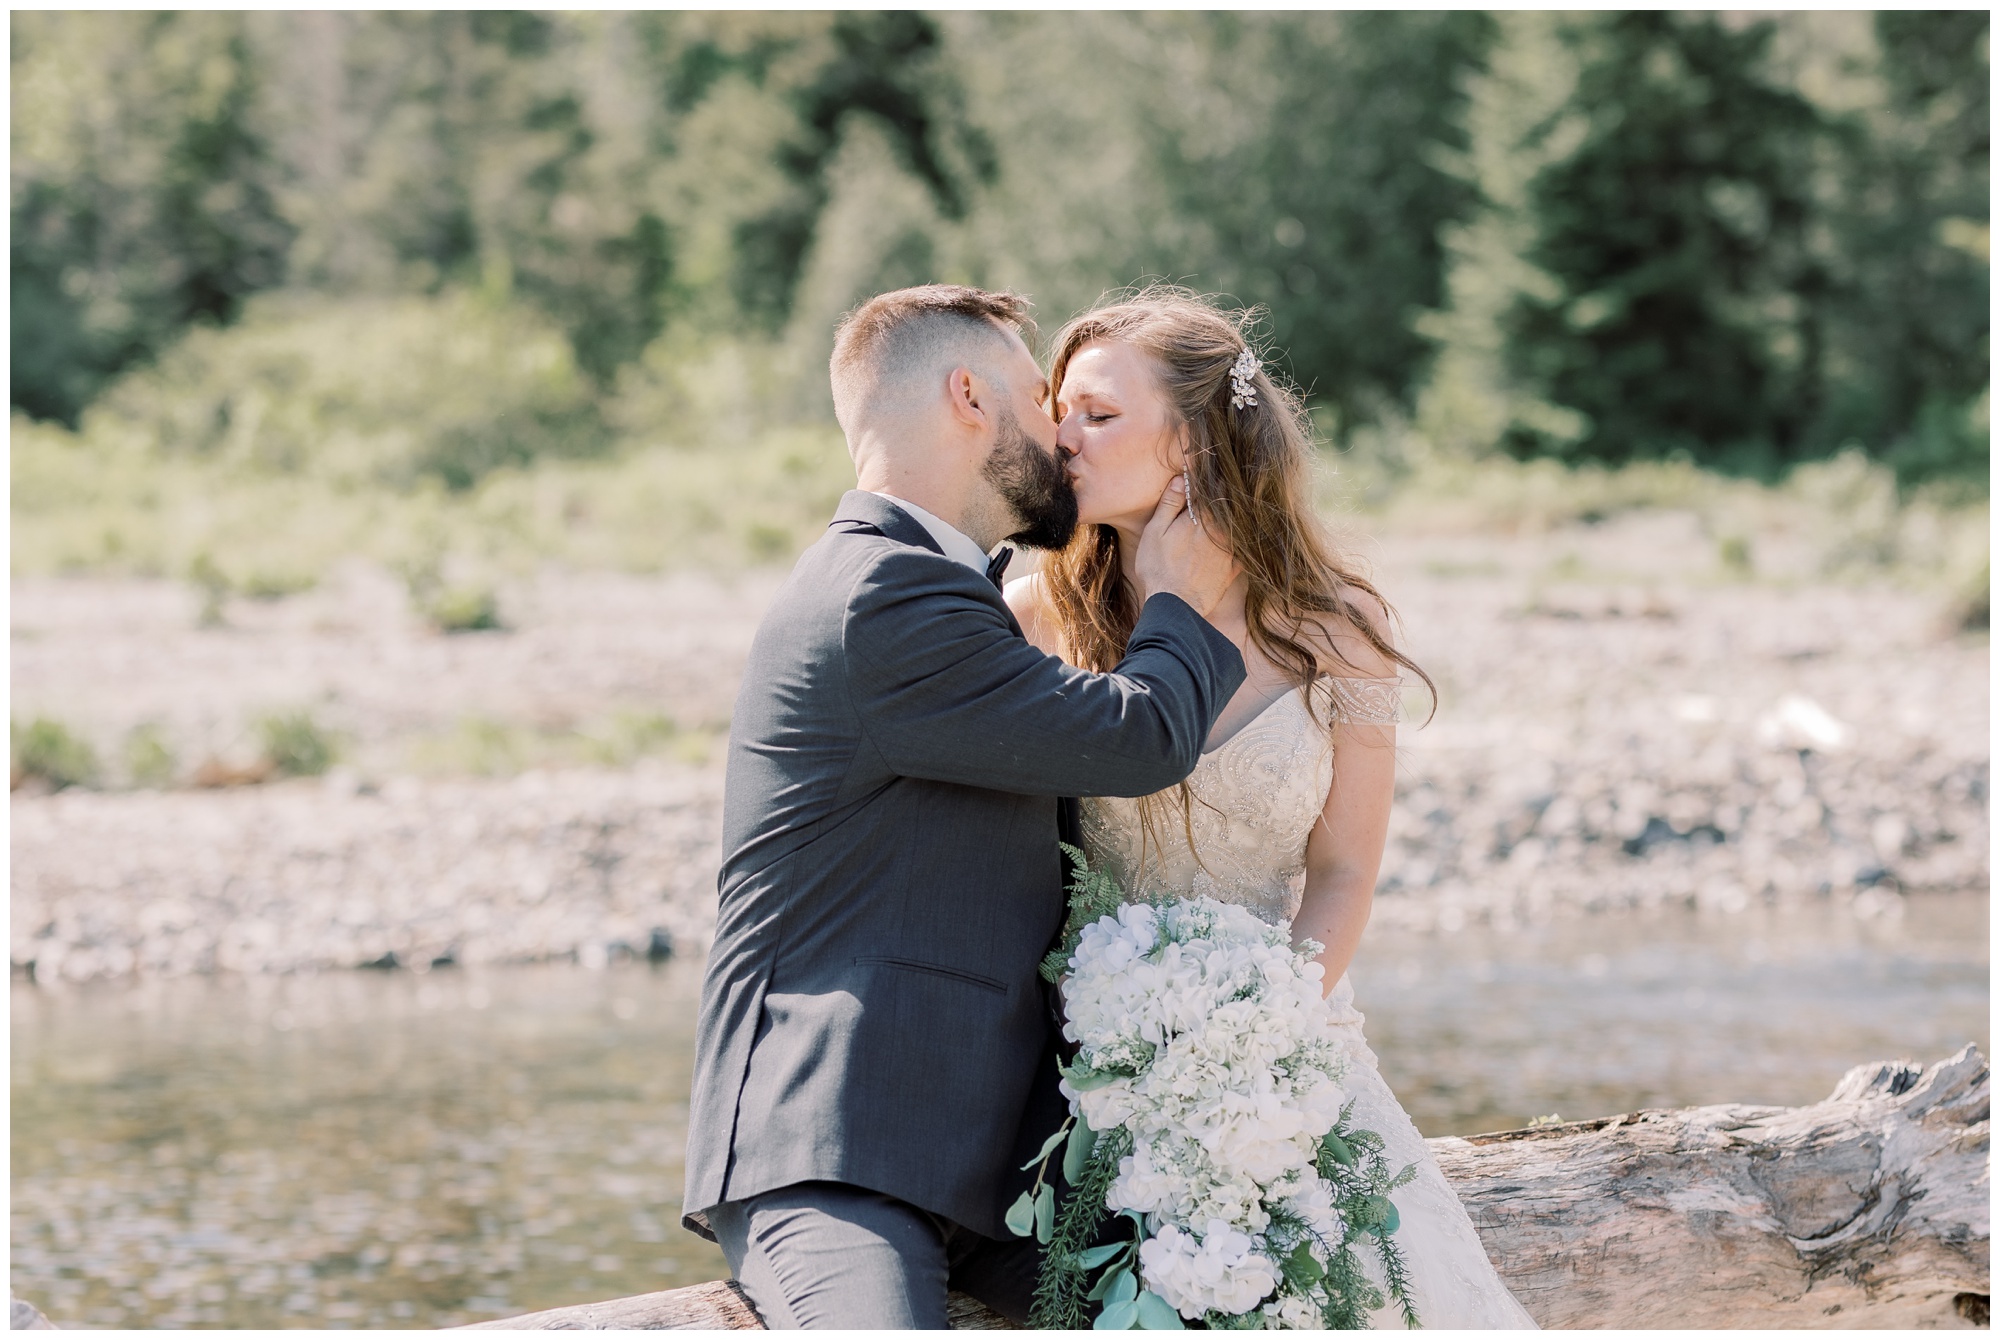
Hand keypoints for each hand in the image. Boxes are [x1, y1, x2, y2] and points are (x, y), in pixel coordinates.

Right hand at [1133, 476, 1238, 616]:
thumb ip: (1170, 504)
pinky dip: (1246, 542)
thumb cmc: (1158, 568)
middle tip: (1227, 484)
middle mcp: (1221, 530)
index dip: (1211, 480)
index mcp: (1201, 517)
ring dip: (1236, 517)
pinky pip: (1245, 550)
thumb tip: (1181, 479)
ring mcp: (1230, 550)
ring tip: (1236, 508)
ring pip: (1238, 526)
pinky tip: (1246, 538)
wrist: (1175, 606)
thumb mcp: (1155, 532)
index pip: (1212, 489)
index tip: (1212, 473)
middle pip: (1229, 506)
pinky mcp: (1233, 568)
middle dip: (1226, 497)